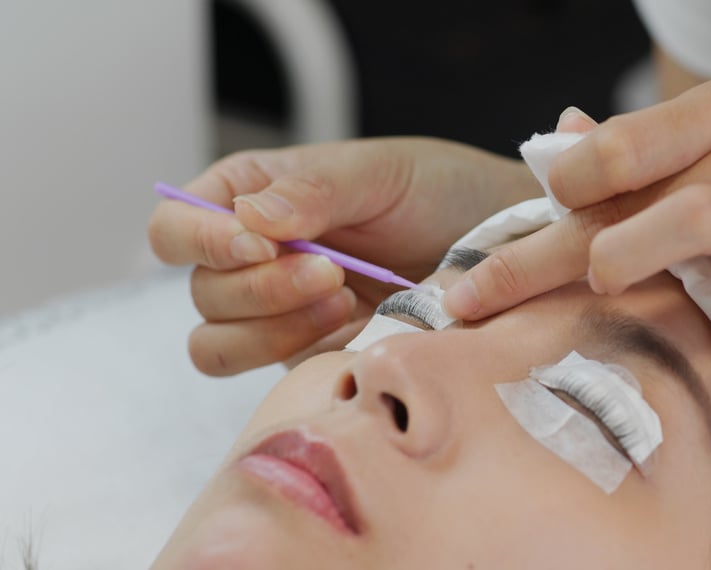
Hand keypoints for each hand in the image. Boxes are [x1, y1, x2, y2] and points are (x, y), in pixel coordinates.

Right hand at [148, 138, 537, 374]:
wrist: (495, 247)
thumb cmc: (437, 193)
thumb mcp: (381, 174)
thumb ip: (314, 189)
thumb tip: (248, 217)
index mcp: (251, 197)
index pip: (175, 225)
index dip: (201, 241)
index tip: (260, 245)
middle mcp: (252, 258)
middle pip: (200, 293)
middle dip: (261, 288)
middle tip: (333, 271)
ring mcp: (276, 313)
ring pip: (217, 346)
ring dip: (273, 330)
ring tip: (345, 301)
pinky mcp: (307, 356)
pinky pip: (268, 375)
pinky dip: (302, 356)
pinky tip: (354, 330)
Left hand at [443, 78, 710, 343]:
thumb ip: (650, 146)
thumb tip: (563, 133)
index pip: (611, 149)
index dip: (545, 196)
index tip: (491, 246)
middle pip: (626, 188)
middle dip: (537, 247)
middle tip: (471, 298)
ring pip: (697, 213)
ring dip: (634, 251)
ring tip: (595, 283)